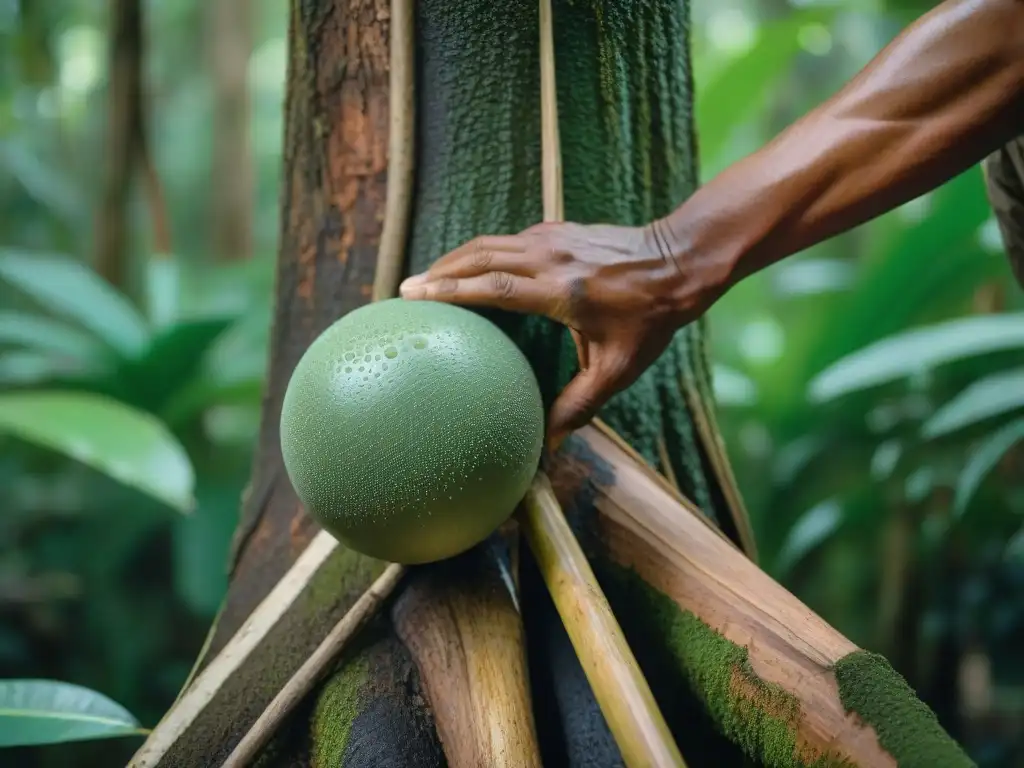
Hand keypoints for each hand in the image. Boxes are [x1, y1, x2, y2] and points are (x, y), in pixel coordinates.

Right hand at [399, 220, 712, 449]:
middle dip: (438, 271)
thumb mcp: (619, 368)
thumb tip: (547, 445)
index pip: (493, 284)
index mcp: (562, 290)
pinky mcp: (557, 230)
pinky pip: (506, 240)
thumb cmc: (652, 318)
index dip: (450, 289)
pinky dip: (479, 253)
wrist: (680, 261)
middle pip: (479, 256)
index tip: (413, 294)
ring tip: (426, 280)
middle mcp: (551, 256)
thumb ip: (580, 405)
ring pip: (489, 242)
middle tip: (404, 290)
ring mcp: (553, 237)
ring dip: (454, 259)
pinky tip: (467, 270)